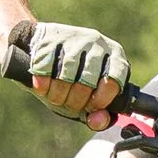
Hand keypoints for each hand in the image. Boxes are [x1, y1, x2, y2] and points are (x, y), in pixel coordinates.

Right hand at [4, 18, 131, 122]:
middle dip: (76, 101)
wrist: (44, 51)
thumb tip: (97, 120)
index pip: (115, 79)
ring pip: (67, 73)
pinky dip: (43, 82)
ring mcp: (74, 37)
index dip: (102, 99)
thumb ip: (99, 116)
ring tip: (55, 98)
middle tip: (69, 104)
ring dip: (58, 94)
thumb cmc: (72, 81)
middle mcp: (97, 43)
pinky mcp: (51, 36)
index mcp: (115, 56)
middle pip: (88, 80)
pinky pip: (46, 65)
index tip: (91, 107)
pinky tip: (42, 88)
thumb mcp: (89, 100)